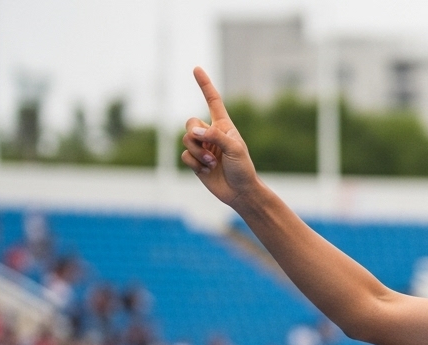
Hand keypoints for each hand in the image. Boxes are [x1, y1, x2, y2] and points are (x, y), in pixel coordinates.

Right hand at [181, 67, 259, 207]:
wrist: (240, 192)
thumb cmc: (243, 169)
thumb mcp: (235, 149)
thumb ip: (215, 136)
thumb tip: (194, 131)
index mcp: (224, 126)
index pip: (212, 101)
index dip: (205, 85)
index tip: (197, 68)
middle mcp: (211, 134)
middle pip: (190, 123)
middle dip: (195, 136)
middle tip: (212, 152)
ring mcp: (203, 147)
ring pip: (186, 141)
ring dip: (199, 154)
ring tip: (213, 164)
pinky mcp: (196, 161)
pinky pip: (185, 156)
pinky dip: (195, 164)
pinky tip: (207, 171)